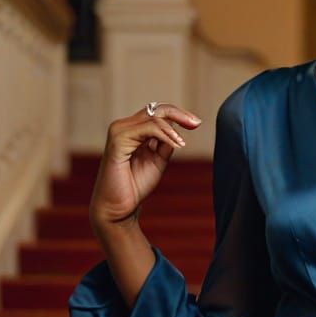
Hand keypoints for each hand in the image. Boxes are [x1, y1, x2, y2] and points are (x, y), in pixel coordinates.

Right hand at [89, 103, 202, 230]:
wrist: (119, 207)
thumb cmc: (135, 185)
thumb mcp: (158, 161)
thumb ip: (165, 144)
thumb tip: (177, 128)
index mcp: (132, 131)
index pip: (156, 113)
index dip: (178, 114)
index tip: (196, 123)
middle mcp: (123, 127)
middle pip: (155, 109)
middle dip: (179, 114)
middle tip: (197, 123)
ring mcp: (119, 131)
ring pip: (152, 117)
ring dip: (172, 128)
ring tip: (182, 143)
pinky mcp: (118, 140)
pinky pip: (147, 128)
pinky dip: (165, 134)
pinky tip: (176, 144)